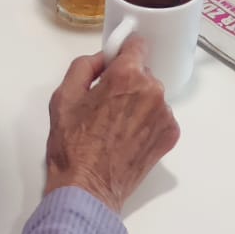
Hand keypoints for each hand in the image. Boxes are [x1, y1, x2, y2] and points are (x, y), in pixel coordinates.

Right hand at [43, 38, 179, 211]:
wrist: (87, 189)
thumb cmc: (73, 145)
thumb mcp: (64, 96)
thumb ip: (85, 66)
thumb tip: (102, 59)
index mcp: (127, 76)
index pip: (137, 45)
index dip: (123, 52)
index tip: (115, 63)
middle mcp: (152, 90)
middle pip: (143, 73)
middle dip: (127, 83)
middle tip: (105, 105)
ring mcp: (164, 114)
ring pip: (152, 96)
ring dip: (138, 104)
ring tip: (114, 127)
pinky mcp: (170, 135)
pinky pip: (159, 118)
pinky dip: (146, 124)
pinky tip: (127, 138)